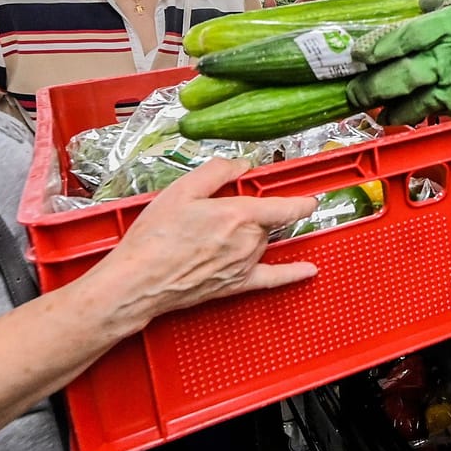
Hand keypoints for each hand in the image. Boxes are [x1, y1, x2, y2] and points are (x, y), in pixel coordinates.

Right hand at [86, 159, 318, 332]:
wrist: (139, 281)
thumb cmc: (155, 237)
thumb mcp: (182, 190)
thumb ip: (217, 172)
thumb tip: (240, 165)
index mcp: (238, 215)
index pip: (283, 207)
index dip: (300, 201)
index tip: (311, 198)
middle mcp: (248, 242)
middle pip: (264, 222)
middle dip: (248, 214)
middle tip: (212, 214)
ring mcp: (244, 265)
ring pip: (261, 242)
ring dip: (249, 235)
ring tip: (208, 236)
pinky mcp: (235, 285)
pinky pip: (272, 278)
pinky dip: (293, 274)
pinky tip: (309, 270)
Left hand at [348, 0, 450, 124]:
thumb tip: (418, 4)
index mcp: (448, 26)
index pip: (400, 38)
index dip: (375, 48)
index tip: (358, 54)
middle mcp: (447, 57)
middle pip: (398, 76)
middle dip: (370, 87)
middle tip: (354, 92)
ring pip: (413, 103)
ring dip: (390, 110)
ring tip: (376, 112)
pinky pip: (437, 113)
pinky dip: (418, 117)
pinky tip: (407, 117)